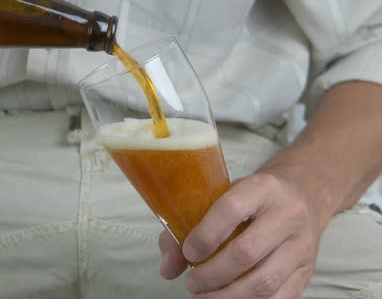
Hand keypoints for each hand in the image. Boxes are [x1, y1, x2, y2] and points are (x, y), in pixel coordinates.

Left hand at [159, 173, 322, 297]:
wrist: (304, 196)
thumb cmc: (253, 199)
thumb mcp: (223, 196)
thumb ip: (189, 225)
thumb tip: (167, 268)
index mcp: (262, 188)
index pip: (230, 209)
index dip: (204, 235)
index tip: (188, 253)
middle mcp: (287, 214)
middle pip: (246, 252)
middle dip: (211, 274)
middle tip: (192, 283)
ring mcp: (301, 245)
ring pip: (264, 281)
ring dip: (228, 297)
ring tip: (204, 297)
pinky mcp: (308, 271)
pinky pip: (280, 298)